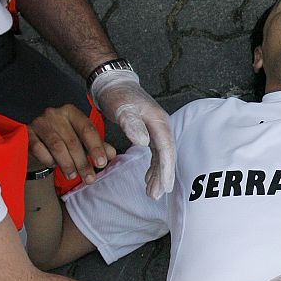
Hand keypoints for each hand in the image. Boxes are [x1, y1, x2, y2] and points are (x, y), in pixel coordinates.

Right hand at [28, 104, 116, 184]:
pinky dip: (47, 159)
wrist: (35, 134)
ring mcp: (40, 123)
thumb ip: (97, 145)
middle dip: (83, 162)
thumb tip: (112, 154)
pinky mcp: (26, 133)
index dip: (96, 147)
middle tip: (89, 178)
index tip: (102, 164)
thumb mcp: (80, 138)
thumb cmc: (62, 135)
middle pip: (72, 141)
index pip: (87, 129)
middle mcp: (55, 114)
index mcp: (72, 112)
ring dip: (67, 164)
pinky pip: (38, 149)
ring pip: (57, 146)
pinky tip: (53, 165)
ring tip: (73, 175)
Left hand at [89, 71, 174, 198]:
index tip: (165, 187)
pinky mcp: (149, 132)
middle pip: (166, 156)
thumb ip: (132, 124)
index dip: (166, 169)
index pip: (166, 150)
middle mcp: (161, 127)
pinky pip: (155, 154)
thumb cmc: (118, 95)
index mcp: (159, 122)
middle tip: (157, 195)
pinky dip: (153, 167)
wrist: (114, 84)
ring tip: (152, 193)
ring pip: (161, 157)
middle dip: (163, 177)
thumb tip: (143, 142)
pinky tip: (148, 179)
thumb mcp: (122, 108)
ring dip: (158, 175)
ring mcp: (156, 130)